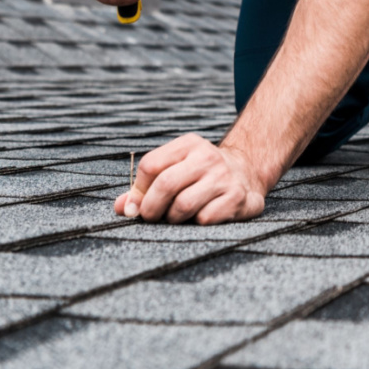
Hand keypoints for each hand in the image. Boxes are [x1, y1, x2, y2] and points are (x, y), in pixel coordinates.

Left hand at [114, 134, 266, 223]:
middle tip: (152, 218)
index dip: (138, 191)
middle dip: (151, 209)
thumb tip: (121, 208)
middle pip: (165, 185)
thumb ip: (146, 188)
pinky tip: (201, 217)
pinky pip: (205, 219)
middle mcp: (207, 157)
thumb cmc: (201, 175)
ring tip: (177, 218)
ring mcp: (224, 177)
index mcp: (188, 145)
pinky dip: (196, 224)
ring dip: (174, 219)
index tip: (138, 206)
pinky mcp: (237, 197)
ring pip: (183, 206)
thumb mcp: (176, 169)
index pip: (150, 165)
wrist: (247, 173)